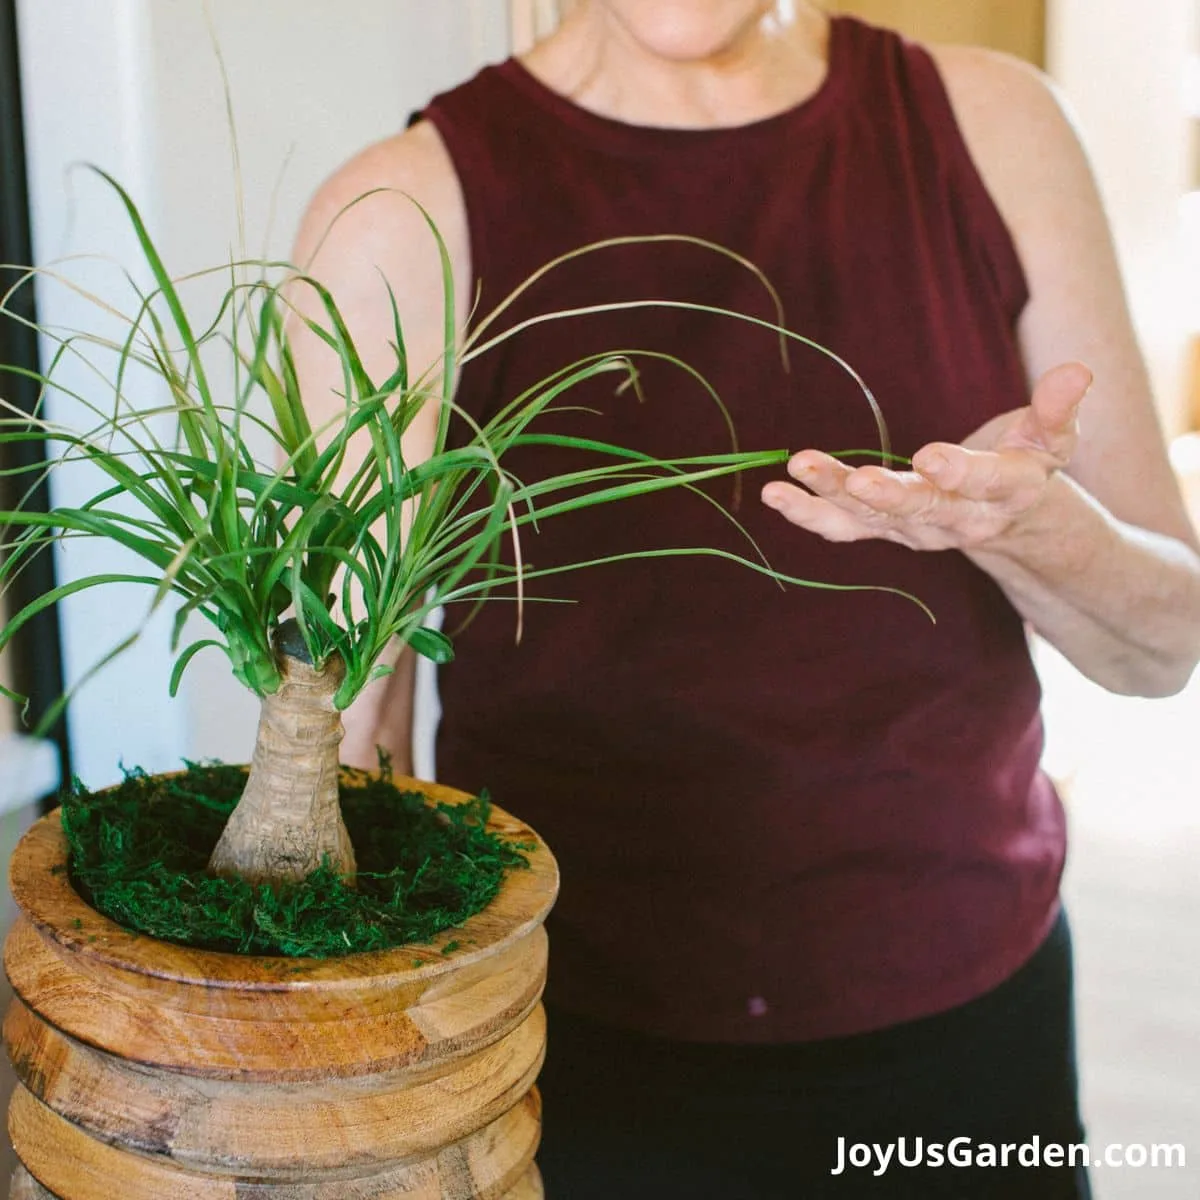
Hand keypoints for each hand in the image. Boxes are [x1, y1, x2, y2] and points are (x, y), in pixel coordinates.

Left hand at [760, 362, 1092, 551]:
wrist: (1008, 522)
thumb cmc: (1028, 465)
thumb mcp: (1053, 438)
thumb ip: (1059, 408)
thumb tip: (1079, 370)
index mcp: (1003, 493)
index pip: (984, 483)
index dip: (961, 471)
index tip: (932, 456)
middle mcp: (955, 519)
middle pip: (919, 509)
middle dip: (886, 496)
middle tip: (856, 481)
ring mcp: (913, 530)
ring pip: (870, 519)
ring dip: (829, 496)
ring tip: (794, 470)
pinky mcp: (881, 529)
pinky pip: (841, 528)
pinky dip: (807, 515)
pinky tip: (774, 494)